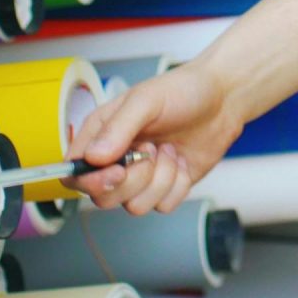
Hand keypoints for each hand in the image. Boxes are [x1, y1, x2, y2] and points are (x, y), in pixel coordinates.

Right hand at [66, 62, 242, 215]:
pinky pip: (164, 206)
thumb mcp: (146, 100)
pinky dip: (178, 185)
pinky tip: (182, 160)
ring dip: (160, 179)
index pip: (74, 172)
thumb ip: (118, 128)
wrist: (223, 98)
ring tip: (169, 149)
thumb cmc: (182, 90)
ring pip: (134, 206)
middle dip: (132, 181)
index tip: (116, 171)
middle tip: (151, 150)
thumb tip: (93, 157)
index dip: (89, 181)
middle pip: (102, 198)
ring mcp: (141, 177)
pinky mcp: (166, 188)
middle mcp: (117, 160)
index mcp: (101, 135)